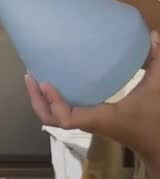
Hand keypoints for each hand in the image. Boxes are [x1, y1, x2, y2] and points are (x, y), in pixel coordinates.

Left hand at [25, 31, 159, 178]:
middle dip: (37, 100)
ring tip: (33, 77)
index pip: (67, 119)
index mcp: (100, 118)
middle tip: (30, 75)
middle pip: (51, 119)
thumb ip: (156, 62)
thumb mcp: (156, 89)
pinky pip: (60, 114)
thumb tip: (155, 35)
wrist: (156, 143)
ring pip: (52, 119)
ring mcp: (84, 123)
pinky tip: (48, 83)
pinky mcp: (85, 121)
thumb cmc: (154, 118)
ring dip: (39, 100)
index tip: (45, 82)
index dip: (53, 102)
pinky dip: (49, 101)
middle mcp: (87, 123)